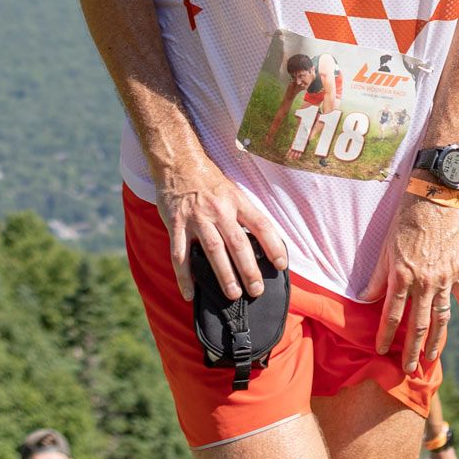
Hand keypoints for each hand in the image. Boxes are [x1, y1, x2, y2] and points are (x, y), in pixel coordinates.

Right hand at [159, 161, 288, 301]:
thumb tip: (264, 242)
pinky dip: (184, 277)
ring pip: (213, 250)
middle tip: (257, 290)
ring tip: (234, 294)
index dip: (273, 245)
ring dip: (224, 275)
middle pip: (238, 243)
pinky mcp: (176, 225)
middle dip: (249, 269)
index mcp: (237, 202)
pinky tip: (190, 293)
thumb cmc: (210, 182)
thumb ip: (246, 215)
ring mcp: (196, 218)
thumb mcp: (234, 192)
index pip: (261, 225)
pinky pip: (180, 255)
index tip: (282, 265)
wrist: (179, 163)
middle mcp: (219, 210)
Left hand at [373, 192, 458, 371]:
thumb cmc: (403, 224)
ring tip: (431, 359)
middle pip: (418, 324)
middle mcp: (424, 282)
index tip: (381, 351)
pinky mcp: (458, 271)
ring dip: (437, 341)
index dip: (386, 336)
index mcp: (403, 277)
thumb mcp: (384, 250)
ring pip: (441, 317)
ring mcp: (444, 278)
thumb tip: (364, 300)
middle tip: (409, 369)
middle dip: (412, 349)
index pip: (392, 315)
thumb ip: (377, 279)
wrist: (431, 201)